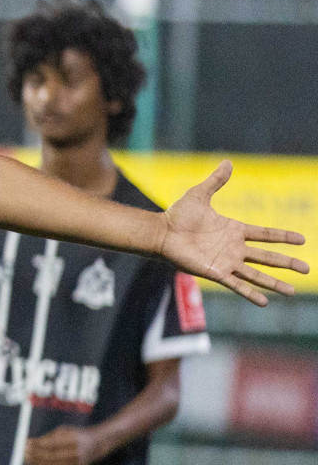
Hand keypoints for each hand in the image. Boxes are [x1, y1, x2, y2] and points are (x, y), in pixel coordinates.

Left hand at [24, 425, 102, 464]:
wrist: (98, 445)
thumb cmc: (77, 435)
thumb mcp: (64, 430)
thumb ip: (48, 437)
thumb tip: (30, 443)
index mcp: (74, 440)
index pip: (52, 444)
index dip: (37, 445)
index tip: (25, 443)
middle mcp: (76, 453)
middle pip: (51, 457)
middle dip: (34, 455)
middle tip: (22, 452)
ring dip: (36, 463)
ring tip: (25, 459)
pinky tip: (35, 464)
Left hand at [160, 161, 307, 305]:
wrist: (161, 232)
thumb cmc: (178, 215)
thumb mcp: (199, 194)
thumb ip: (216, 181)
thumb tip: (228, 162)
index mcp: (234, 230)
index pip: (266, 234)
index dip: (284, 237)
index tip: (303, 240)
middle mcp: (234, 248)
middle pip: (267, 257)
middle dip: (287, 263)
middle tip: (307, 268)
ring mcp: (226, 261)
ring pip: (256, 274)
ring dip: (274, 283)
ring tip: (292, 291)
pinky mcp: (215, 272)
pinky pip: (237, 285)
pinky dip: (250, 294)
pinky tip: (265, 302)